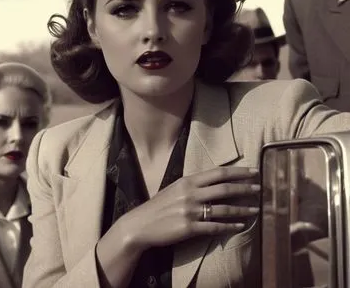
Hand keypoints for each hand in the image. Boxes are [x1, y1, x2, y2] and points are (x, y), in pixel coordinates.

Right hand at [118, 166, 259, 251]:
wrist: (141, 224)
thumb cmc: (159, 205)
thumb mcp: (175, 188)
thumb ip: (194, 184)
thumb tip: (214, 181)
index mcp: (188, 180)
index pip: (218, 173)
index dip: (238, 172)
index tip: (253, 171)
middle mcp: (191, 193)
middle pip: (224, 188)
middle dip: (245, 188)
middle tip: (260, 188)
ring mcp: (190, 211)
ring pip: (223, 208)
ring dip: (242, 209)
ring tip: (256, 209)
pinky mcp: (189, 228)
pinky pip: (215, 227)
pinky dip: (230, 226)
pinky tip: (240, 226)